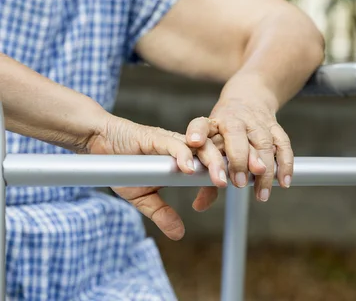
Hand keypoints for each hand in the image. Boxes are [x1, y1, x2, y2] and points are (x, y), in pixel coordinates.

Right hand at [85, 114, 226, 239]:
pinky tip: (189, 168)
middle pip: (215, 154)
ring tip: (219, 180)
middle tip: (240, 184)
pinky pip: (174, 144)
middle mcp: (183, 149)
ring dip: (213, 162)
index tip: (233, 191)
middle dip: (230, 167)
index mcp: (185, 161)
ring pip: (201, 147)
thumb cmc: (124, 168)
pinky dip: (183, 155)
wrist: (99, 145)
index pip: (213, 167)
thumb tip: (179, 234)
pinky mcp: (156, 137)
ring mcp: (172, 142)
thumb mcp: (144, 198)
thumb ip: (162, 213)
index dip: (224, 177)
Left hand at [190, 92, 293, 202]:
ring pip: (263, 143)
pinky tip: (284, 182)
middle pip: (236, 136)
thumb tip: (199, 206)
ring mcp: (257, 123)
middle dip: (239, 160)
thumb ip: (207, 173)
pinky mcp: (275, 127)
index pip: (202, 125)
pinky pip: (283, 145)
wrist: (249, 98)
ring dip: (264, 169)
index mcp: (213, 123)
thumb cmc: (225, 130)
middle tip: (239, 183)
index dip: (198, 133)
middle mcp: (235, 120)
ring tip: (261, 193)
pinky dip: (285, 164)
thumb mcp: (212, 143)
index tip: (194, 142)